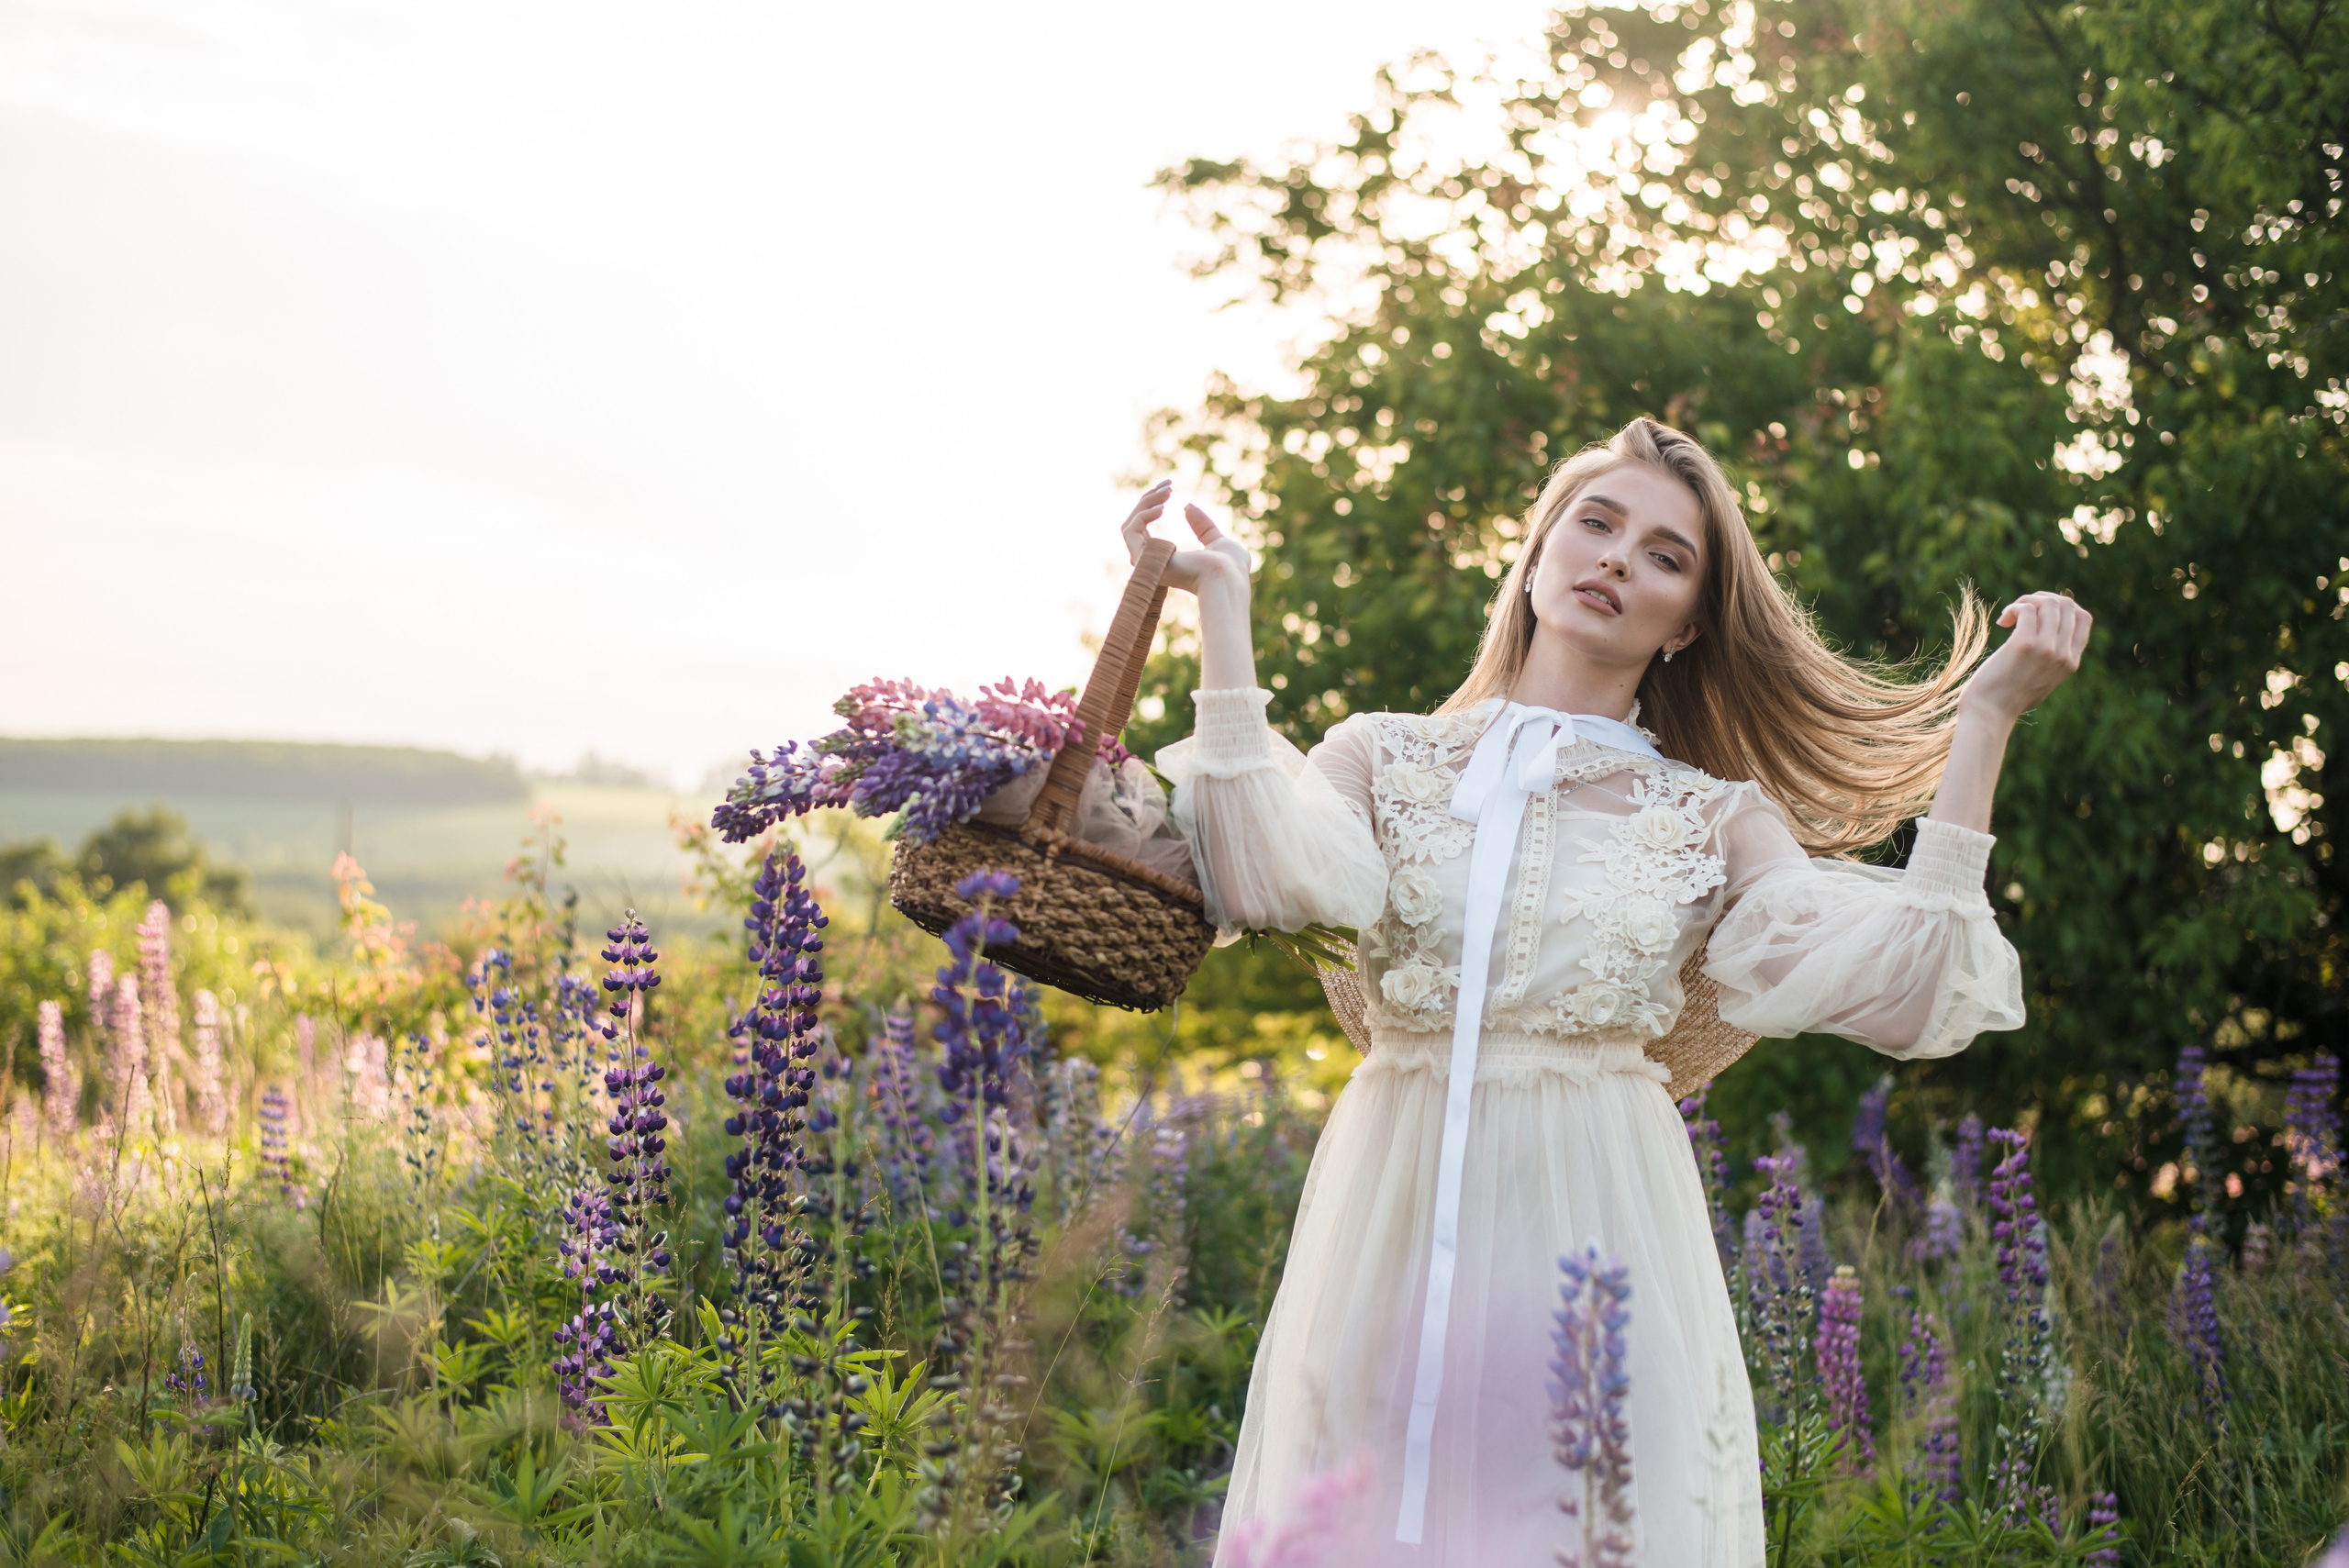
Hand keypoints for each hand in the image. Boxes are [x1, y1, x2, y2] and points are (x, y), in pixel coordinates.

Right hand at [1120, 481, 1252, 596]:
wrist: (1227, 577)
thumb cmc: (1230, 568)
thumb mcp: (1216, 540)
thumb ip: (1201, 526)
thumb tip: (1187, 506)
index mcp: (1167, 560)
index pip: (1145, 529)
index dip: (1152, 504)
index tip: (1168, 487)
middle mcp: (1152, 562)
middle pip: (1134, 525)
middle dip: (1148, 500)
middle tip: (1168, 486)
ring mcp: (1146, 562)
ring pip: (1129, 526)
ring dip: (1145, 503)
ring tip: (1167, 492)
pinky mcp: (1143, 560)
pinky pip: (1131, 531)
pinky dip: (1144, 514)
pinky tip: (1162, 507)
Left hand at [1960, 590, 2092, 726]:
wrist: (1988, 714)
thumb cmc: (2007, 696)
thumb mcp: (2042, 679)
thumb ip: (2053, 658)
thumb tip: (2050, 625)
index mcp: (2071, 662)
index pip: (2083, 618)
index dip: (2062, 605)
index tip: (2039, 611)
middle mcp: (2063, 655)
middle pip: (2066, 605)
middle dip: (2041, 598)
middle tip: (2020, 611)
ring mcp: (2046, 650)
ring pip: (2049, 603)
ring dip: (2026, 601)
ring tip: (2009, 616)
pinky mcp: (2024, 646)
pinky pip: (2027, 610)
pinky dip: (2014, 608)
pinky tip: (2003, 622)